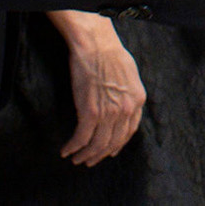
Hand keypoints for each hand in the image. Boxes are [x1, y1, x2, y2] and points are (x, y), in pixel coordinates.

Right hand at [50, 10, 144, 165]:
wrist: (96, 44)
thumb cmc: (110, 53)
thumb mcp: (130, 74)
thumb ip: (129, 93)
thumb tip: (123, 104)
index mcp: (138, 100)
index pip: (129, 132)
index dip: (118, 144)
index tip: (109, 151)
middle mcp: (126, 110)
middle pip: (113, 142)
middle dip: (100, 155)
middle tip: (89, 161)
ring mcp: (109, 113)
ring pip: (97, 144)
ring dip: (85, 155)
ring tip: (76, 159)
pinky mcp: (90, 112)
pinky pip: (81, 137)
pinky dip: (73, 147)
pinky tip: (66, 150)